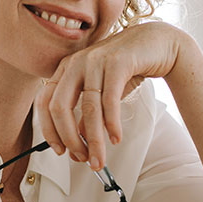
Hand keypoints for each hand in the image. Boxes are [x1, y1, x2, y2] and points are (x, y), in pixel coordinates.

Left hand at [35, 22, 186, 169]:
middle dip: (69, 139)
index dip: (49, 130)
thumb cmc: (125, 68)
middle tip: (81, 158)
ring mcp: (95, 60)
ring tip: (99, 158)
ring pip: (88, 108)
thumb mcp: (100, 91)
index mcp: (64, 69)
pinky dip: (112, 124)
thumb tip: (78, 143)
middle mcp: (75, 63)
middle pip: (60, 107)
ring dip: (93, 139)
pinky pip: (110, 100)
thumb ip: (86, 114)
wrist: (157, 42)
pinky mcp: (117, 62)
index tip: (60, 151)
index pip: (44, 102)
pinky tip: (115, 138)